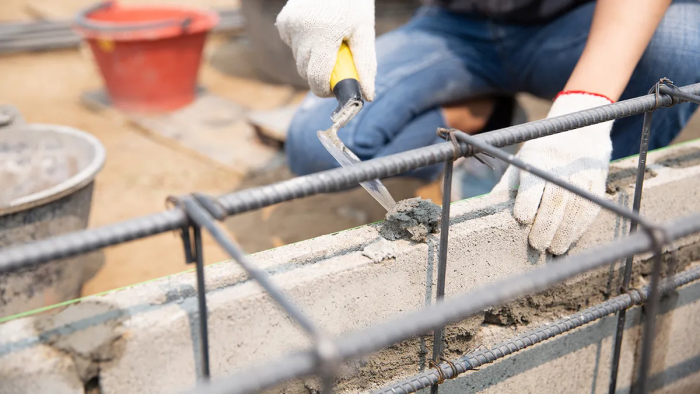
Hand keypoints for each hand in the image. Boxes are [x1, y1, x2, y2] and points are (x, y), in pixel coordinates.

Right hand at [275, 0, 376, 100]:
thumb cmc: (353, 3)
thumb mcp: (364, 31)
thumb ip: (365, 65)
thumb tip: (367, 96)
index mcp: (324, 33)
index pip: (316, 78)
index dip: (325, 90)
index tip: (336, 89)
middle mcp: (302, 30)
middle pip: (306, 72)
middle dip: (321, 76)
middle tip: (337, 65)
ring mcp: (289, 25)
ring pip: (299, 60)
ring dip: (313, 60)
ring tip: (329, 42)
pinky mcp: (283, 22)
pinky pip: (294, 46)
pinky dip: (305, 46)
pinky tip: (316, 30)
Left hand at [493, 91, 613, 254]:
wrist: (580, 132)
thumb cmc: (541, 154)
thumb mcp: (520, 162)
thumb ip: (507, 186)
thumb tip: (487, 212)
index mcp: (538, 159)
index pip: (533, 182)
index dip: (528, 202)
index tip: (522, 219)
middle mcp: (562, 166)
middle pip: (555, 200)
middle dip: (547, 225)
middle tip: (538, 245)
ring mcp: (583, 175)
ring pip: (575, 208)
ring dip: (565, 232)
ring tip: (554, 249)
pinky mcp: (597, 183)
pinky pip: (589, 209)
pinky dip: (580, 228)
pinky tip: (569, 240)